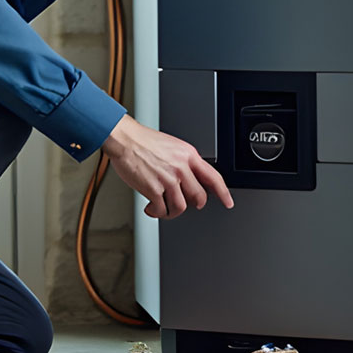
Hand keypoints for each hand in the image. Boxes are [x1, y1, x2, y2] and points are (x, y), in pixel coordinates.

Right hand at [102, 115, 233, 219]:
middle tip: (182, 202)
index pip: (213, 177)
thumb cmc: (144, 141)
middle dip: (192, 204)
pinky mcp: (153, 189)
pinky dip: (156, 212)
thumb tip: (190, 180)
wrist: (125, 139)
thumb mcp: (173, 146)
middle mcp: (181, 167)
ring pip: (181, 207)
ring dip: (171, 211)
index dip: (223, 192)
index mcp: (188, 155)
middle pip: (198, 197)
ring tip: (162, 206)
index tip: (227, 202)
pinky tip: (151, 207)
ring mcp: (168, 179)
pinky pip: (161, 210)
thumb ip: (184, 162)